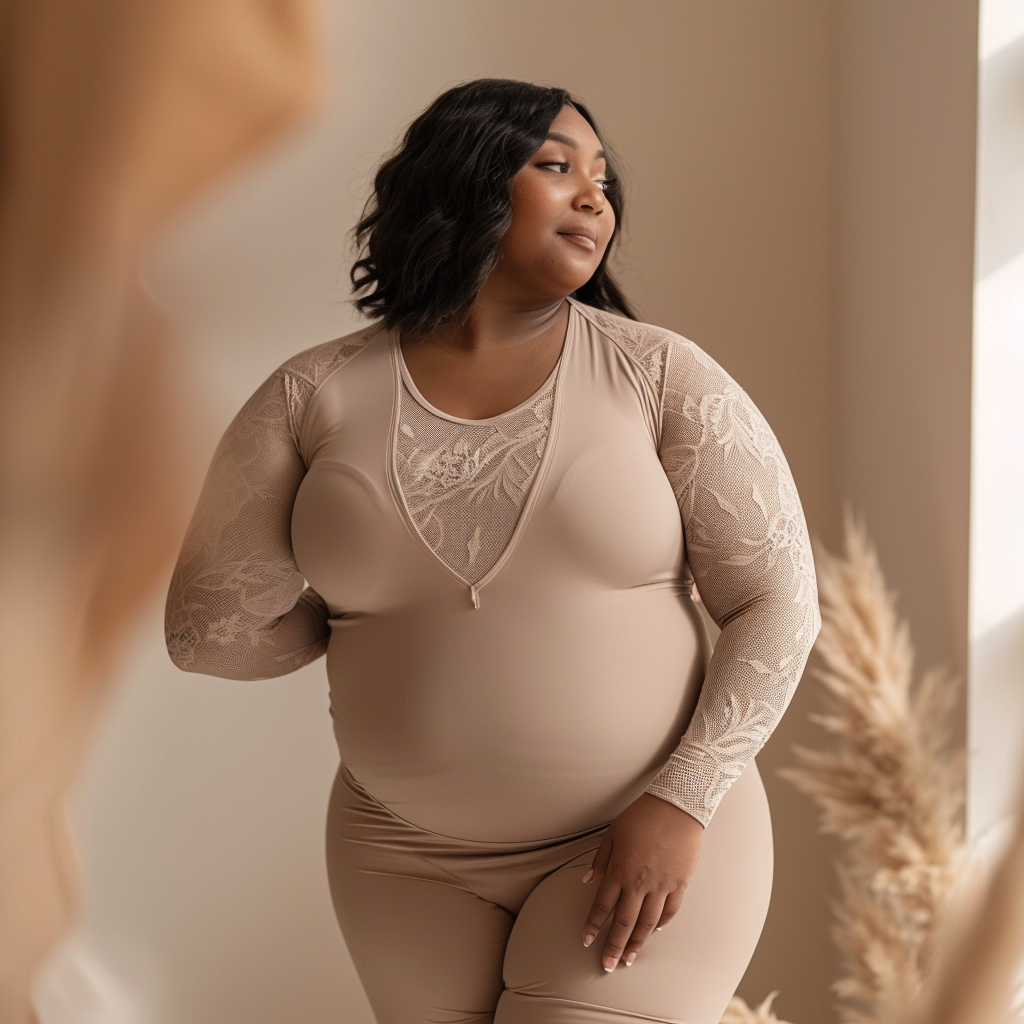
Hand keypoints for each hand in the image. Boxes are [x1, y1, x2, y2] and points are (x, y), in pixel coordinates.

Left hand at [582, 792, 703, 970]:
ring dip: (637, 943)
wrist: (677, 806)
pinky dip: (661, 924)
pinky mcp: (680, 883)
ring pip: (647, 923)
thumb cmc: (641, 816)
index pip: (603, 905)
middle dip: (614, 946)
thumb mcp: (613, 832)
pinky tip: (653, 932)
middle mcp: (639, 882)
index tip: (586, 941)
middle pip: (624, 922)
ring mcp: (661, 885)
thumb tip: (587, 881)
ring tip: (629, 959)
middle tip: (607, 965)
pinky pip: (670, 910)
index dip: (594, 925)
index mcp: (620, 869)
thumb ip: (600, 860)